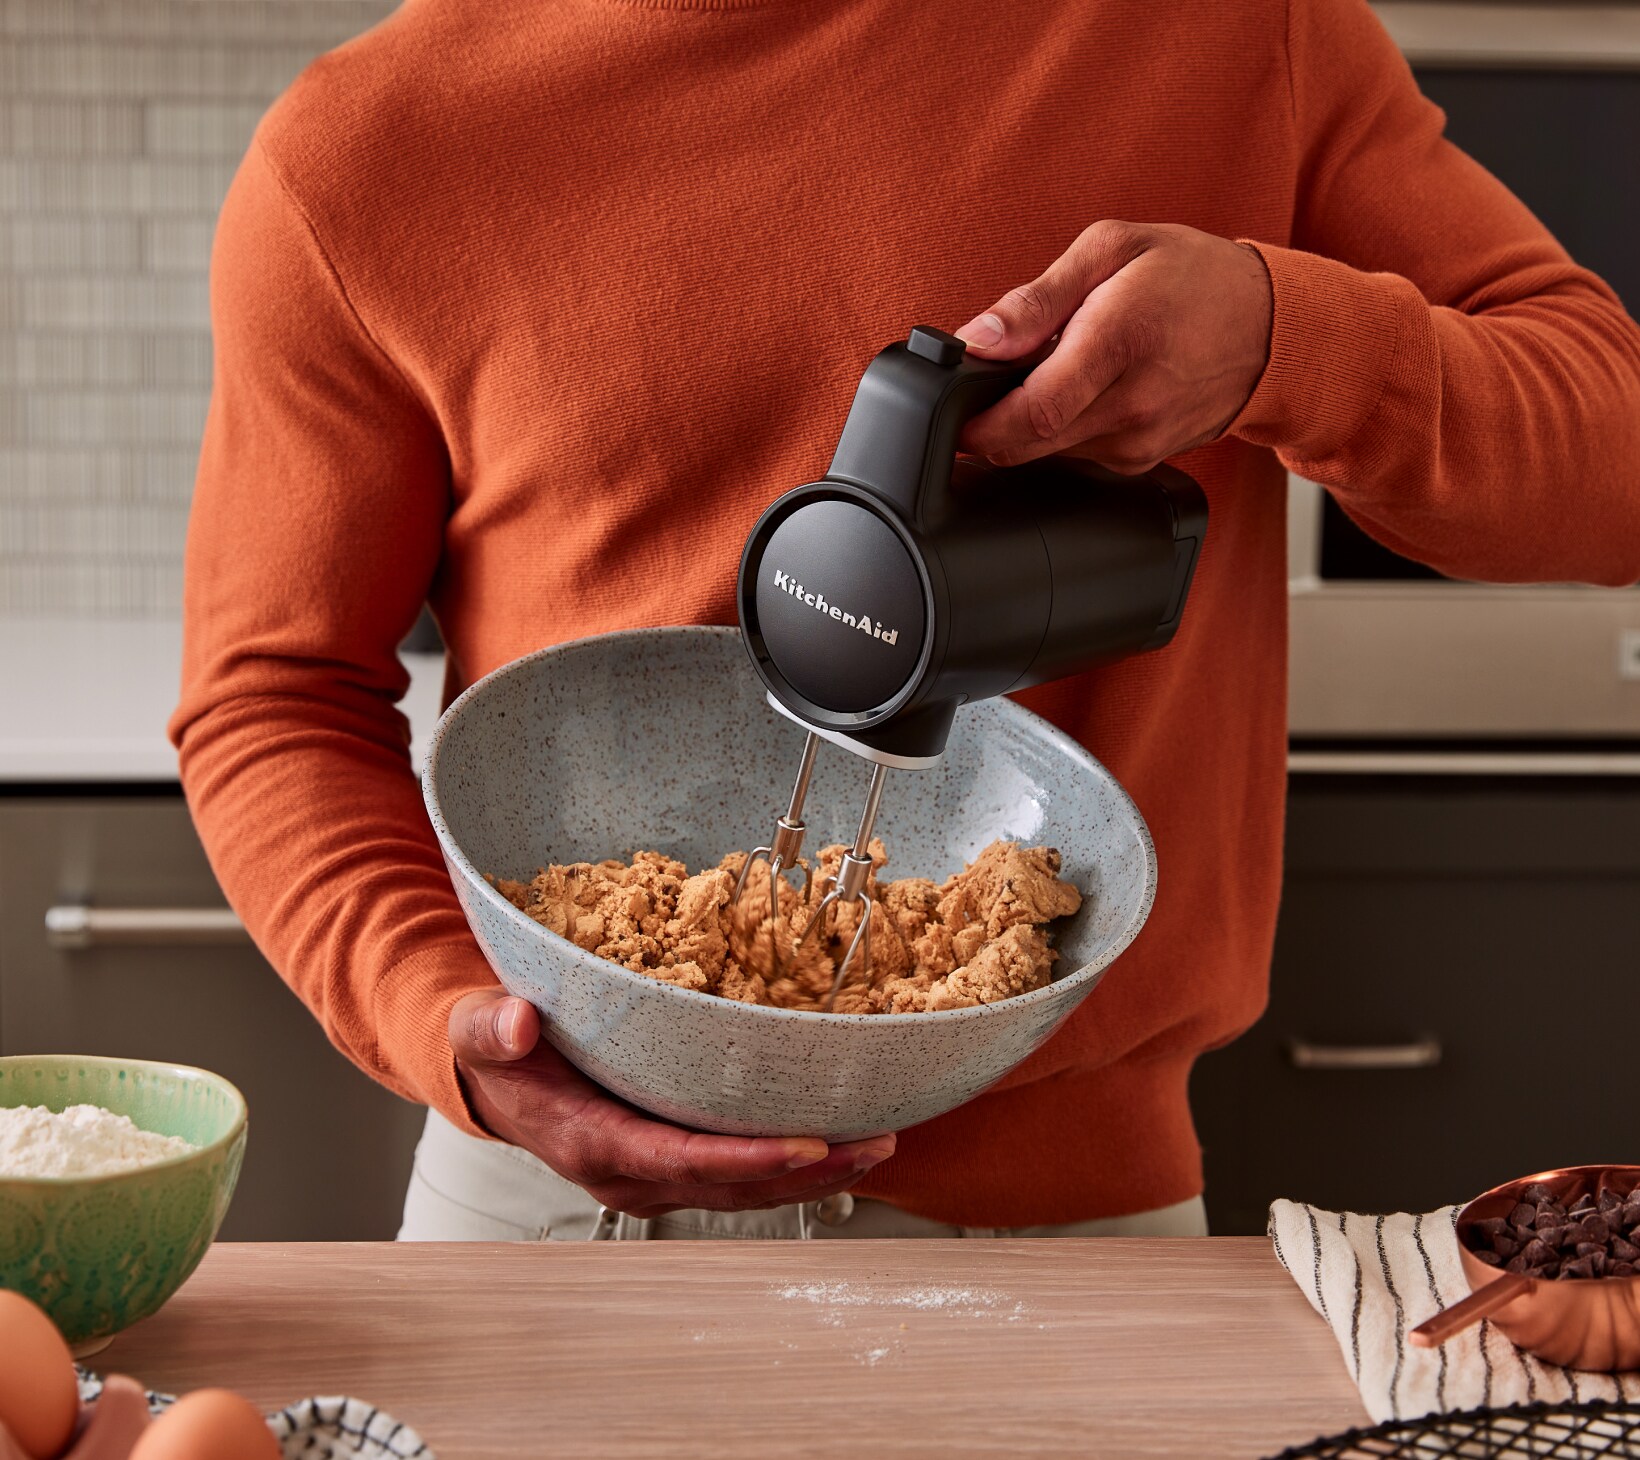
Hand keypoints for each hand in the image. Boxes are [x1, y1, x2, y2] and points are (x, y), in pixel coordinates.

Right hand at [449, 989, 894, 1218]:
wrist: (498, 1082)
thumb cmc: (498, 1054)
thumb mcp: (482, 1031)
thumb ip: (493, 1027)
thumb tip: (518, 1024)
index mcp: (593, 1144)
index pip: (681, 1160)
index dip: (746, 1159)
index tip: (806, 1145)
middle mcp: (634, 1173)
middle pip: (734, 1185)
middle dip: (809, 1171)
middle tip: (875, 1143)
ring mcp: (659, 1174)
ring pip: (748, 1188)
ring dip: (816, 1173)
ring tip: (879, 1144)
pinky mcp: (677, 1163)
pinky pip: (744, 1174)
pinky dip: (796, 1163)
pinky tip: (841, 1140)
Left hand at [955, 220, 1271, 473]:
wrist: (1270, 325)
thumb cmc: (1190, 277)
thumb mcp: (1111, 250)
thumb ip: (1036, 299)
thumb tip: (977, 338)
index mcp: (1119, 341)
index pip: (1033, 411)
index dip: (979, 426)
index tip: (951, 418)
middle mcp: (1133, 403)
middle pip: (1030, 445)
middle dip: (989, 429)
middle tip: (977, 397)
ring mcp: (1141, 440)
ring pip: (1050, 455)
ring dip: (1028, 426)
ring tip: (1043, 378)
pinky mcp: (1143, 460)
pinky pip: (1079, 456)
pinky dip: (1061, 432)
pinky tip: (1077, 395)